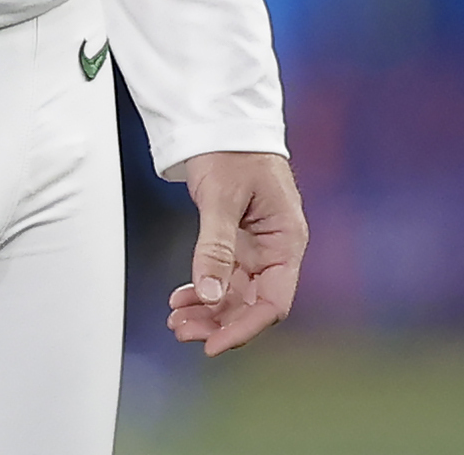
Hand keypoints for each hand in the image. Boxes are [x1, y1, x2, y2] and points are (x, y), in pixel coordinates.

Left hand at [168, 150, 304, 355]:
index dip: (245, 328)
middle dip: (218, 322)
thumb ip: (215, 247)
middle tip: (183, 331)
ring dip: (207, 310)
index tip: (214, 344)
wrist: (222, 120)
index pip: (273, 301)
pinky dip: (203, 289)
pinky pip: (224, 275)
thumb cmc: (233, 150)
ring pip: (235, 293)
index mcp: (286, 240)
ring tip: (177, 320)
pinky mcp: (238, 240)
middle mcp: (275, 248)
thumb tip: (209, 293)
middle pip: (252, 303)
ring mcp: (256, 246)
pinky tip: (182, 298)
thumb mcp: (222, 197)